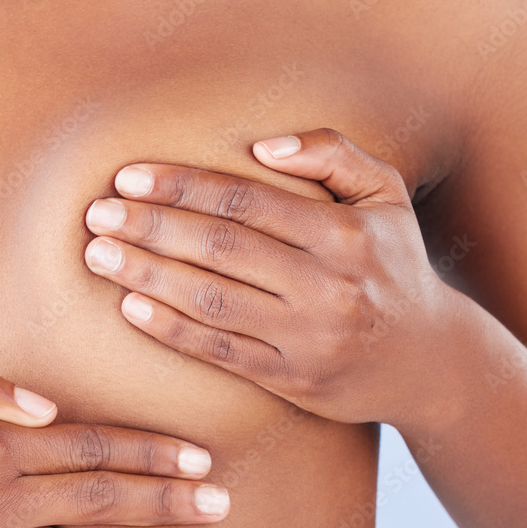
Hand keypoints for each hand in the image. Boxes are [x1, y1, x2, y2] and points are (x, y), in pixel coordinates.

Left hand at [83, 129, 446, 423]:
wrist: (430, 359)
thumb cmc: (395, 266)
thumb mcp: (385, 196)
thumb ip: (332, 155)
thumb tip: (260, 146)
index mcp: (346, 235)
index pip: (247, 201)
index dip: (182, 187)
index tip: (129, 178)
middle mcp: (328, 287)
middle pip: (221, 249)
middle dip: (151, 228)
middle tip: (97, 216)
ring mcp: (310, 338)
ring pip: (213, 302)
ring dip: (148, 276)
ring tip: (99, 257)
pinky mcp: (294, 381)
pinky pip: (221, 352)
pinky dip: (172, 330)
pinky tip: (132, 308)